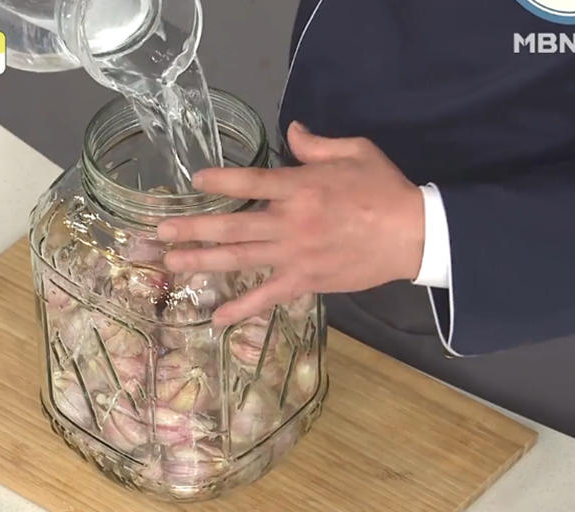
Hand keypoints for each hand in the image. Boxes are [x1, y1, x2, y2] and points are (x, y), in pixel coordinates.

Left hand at [157, 121, 425, 326]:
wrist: (414, 235)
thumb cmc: (384, 189)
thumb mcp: (356, 151)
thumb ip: (317, 144)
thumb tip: (291, 131)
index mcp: (300, 188)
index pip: (249, 183)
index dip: (219, 182)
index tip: (195, 182)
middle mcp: (289, 223)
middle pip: (231, 227)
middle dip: (193, 229)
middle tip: (160, 233)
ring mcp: (294, 256)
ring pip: (240, 260)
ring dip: (202, 262)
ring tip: (171, 263)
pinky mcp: (305, 281)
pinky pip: (267, 296)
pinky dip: (241, 308)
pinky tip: (215, 317)